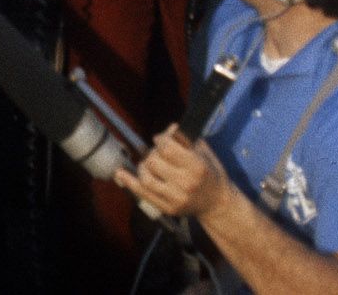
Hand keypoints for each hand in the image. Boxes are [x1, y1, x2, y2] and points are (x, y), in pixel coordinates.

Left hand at [114, 126, 229, 221]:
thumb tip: (169, 129)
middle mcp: (186, 183)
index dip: (160, 140)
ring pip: (146, 177)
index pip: (166, 148)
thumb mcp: (203, 151)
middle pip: (153, 161)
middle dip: (152, 153)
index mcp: (196, 165)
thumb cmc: (210, 172)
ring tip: (149, 165)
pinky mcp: (169, 208)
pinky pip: (143, 194)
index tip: (162, 140)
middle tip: (158, 155)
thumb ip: (184, 138)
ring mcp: (176, 198)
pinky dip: (129, 182)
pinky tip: (120, 173)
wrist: (217, 202)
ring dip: (143, 167)